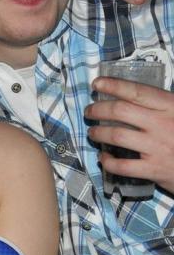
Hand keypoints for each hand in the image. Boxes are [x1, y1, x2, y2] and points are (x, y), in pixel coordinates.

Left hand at [85, 77, 173, 192]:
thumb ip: (161, 105)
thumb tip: (129, 94)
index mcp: (171, 106)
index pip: (137, 91)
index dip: (113, 85)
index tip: (97, 83)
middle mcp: (163, 124)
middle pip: (120, 111)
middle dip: (98, 109)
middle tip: (89, 111)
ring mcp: (158, 148)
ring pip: (117, 136)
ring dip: (98, 132)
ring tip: (93, 132)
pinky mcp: (155, 170)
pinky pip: (122, 165)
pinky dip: (108, 161)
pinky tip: (104, 157)